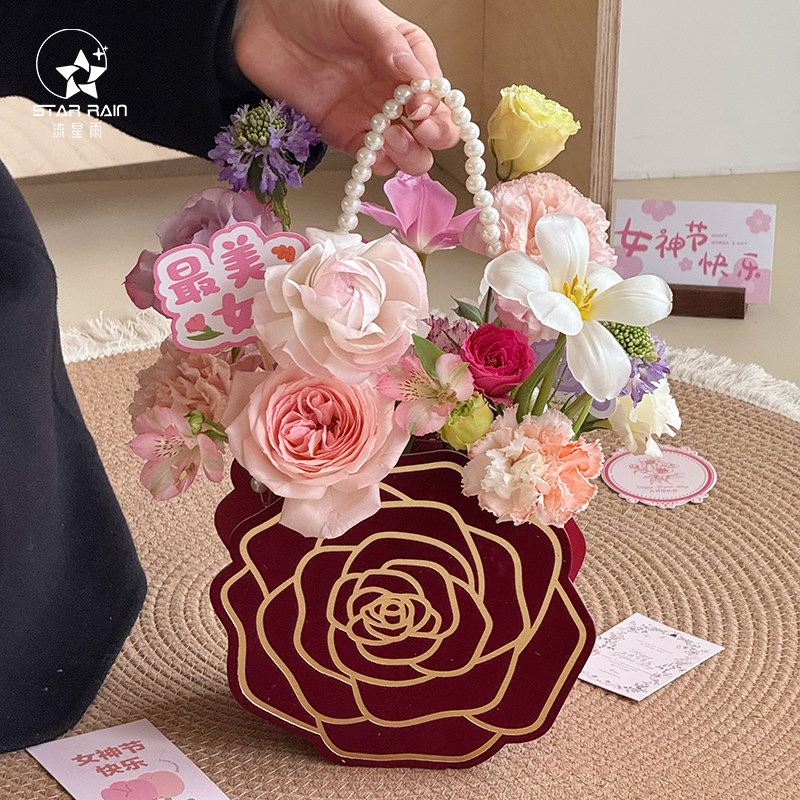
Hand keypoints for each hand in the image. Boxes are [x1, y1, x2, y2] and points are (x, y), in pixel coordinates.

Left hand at [232, 0, 459, 173]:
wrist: (260, 17)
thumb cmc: (311, 2)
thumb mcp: (356, 11)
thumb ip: (388, 43)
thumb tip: (418, 78)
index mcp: (407, 58)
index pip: (439, 94)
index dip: (438, 108)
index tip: (419, 109)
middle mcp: (393, 91)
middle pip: (432, 130)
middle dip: (433, 137)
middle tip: (417, 131)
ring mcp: (369, 115)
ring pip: (406, 152)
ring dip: (407, 155)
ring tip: (390, 140)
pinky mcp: (342, 133)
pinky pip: (369, 159)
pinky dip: (375, 164)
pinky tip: (371, 154)